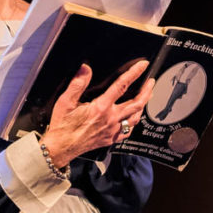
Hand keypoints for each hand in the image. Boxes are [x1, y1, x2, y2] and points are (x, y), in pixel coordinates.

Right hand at [40, 61, 154, 167]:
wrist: (61, 147)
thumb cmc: (62, 125)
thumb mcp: (65, 101)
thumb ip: (77, 84)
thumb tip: (85, 68)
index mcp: (101, 108)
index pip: (121, 86)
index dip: (134, 73)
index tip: (142, 65)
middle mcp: (110, 119)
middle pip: (136, 103)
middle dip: (146, 91)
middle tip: (151, 82)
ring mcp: (112, 130)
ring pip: (136, 117)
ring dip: (143, 106)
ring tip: (147, 97)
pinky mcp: (111, 139)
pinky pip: (129, 131)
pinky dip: (134, 122)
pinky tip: (135, 118)